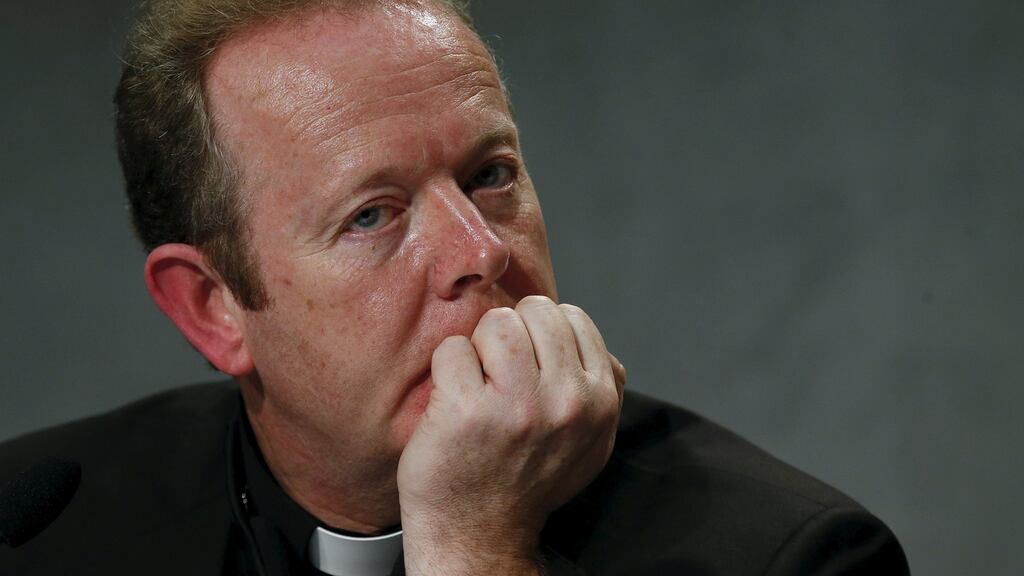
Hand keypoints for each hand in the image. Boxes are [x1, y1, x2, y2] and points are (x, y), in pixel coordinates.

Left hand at [397, 296, 624, 575]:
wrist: (479, 536)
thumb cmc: (527, 482)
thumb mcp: (588, 443)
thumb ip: (602, 393)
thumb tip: (601, 350)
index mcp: (599, 401)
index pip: (572, 317)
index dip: (542, 335)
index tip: (528, 370)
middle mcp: (565, 401)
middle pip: (534, 311)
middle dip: (512, 335)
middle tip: (500, 378)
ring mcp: (516, 405)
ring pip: (495, 322)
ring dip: (479, 349)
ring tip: (478, 387)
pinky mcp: (465, 410)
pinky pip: (452, 349)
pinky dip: (446, 370)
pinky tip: (452, 403)